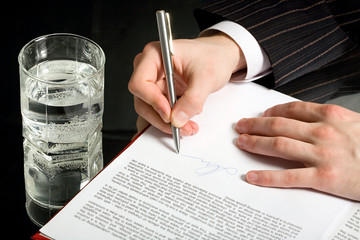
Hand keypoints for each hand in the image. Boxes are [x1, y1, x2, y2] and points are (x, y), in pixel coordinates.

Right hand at [129, 32, 245, 135]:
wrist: (221, 57)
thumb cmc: (212, 56)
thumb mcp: (206, 77)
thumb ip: (192, 99)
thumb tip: (177, 120)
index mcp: (154, 55)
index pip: (140, 83)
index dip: (152, 101)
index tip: (169, 114)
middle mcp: (149, 68)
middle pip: (142, 100)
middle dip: (161, 118)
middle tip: (181, 127)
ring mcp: (154, 82)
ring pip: (149, 110)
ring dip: (167, 123)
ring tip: (188, 127)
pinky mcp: (161, 93)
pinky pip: (159, 112)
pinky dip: (171, 121)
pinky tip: (186, 122)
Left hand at [235, 101, 359, 200]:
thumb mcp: (352, 122)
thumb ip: (326, 118)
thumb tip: (301, 116)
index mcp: (330, 116)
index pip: (291, 109)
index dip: (270, 111)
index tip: (261, 114)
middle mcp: (322, 132)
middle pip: (278, 125)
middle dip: (255, 125)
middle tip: (240, 126)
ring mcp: (322, 155)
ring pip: (278, 145)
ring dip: (255, 143)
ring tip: (241, 143)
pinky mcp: (323, 178)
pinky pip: (289, 177)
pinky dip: (268, 177)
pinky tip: (253, 177)